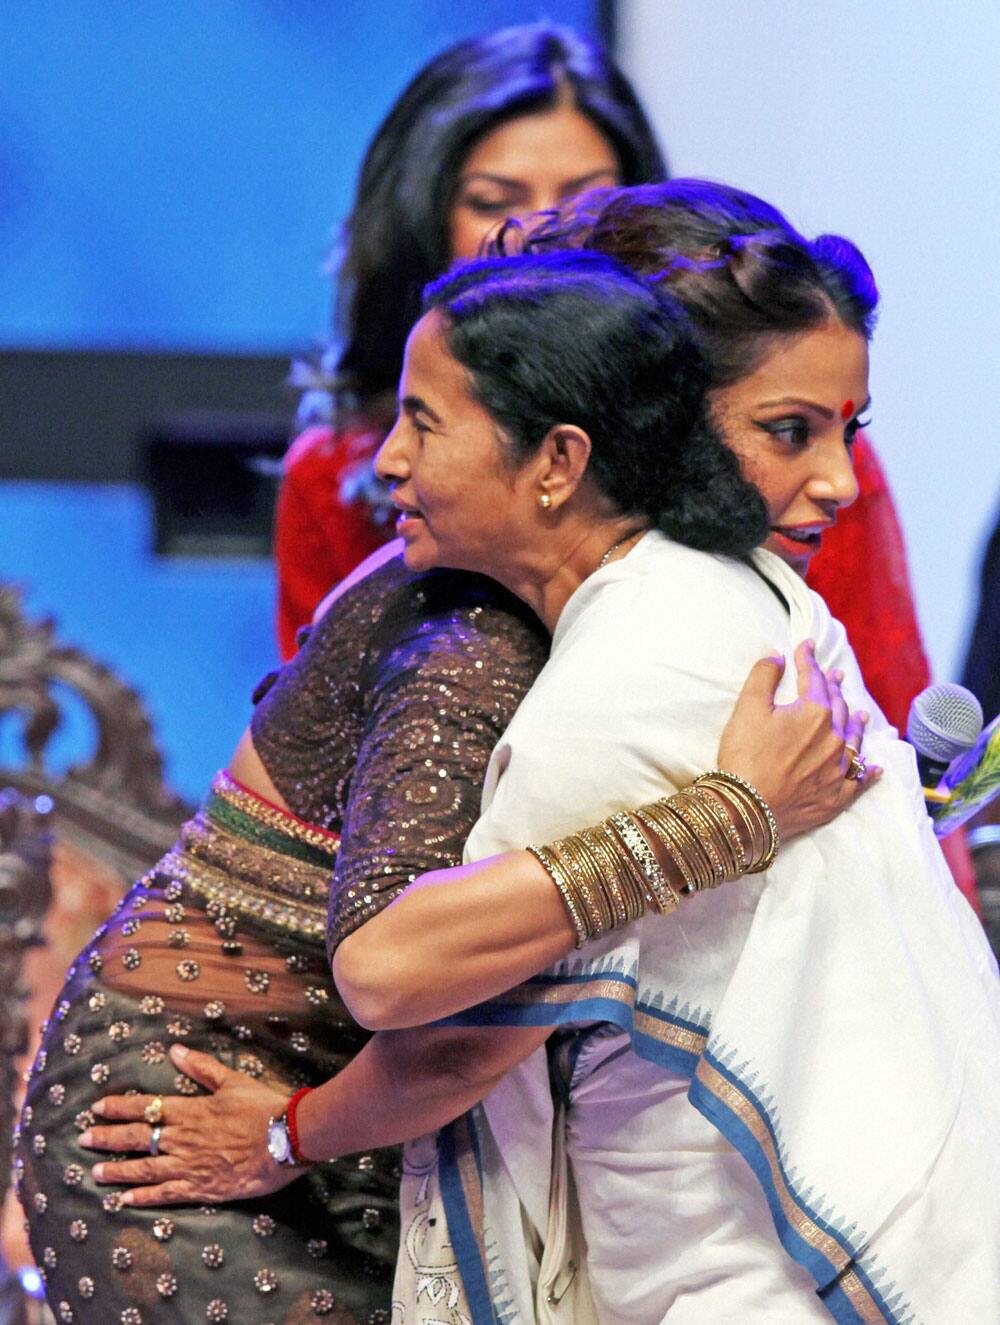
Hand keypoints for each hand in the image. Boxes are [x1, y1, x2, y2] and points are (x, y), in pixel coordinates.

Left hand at [80, 1045, 300, 1206]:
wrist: (287, 1140)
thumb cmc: (264, 1108)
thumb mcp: (233, 1080)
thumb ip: (202, 1067)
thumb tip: (175, 1050)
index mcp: (191, 1110)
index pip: (146, 1108)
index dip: (119, 1108)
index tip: (97, 1108)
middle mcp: (184, 1139)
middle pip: (139, 1139)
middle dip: (108, 1138)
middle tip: (83, 1139)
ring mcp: (190, 1166)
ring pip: (145, 1168)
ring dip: (118, 1170)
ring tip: (95, 1172)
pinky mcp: (202, 1188)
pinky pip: (166, 1194)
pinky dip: (144, 1197)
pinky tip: (125, 1200)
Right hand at [717, 640, 879, 839]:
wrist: (748, 809)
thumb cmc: (745, 756)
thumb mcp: (747, 708)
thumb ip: (764, 676)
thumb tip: (777, 656)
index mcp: (814, 713)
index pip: (813, 679)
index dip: (808, 660)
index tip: (807, 646)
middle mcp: (833, 738)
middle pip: (837, 707)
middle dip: (834, 688)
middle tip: (836, 676)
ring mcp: (838, 769)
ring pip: (854, 741)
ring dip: (856, 724)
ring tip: (862, 714)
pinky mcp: (836, 797)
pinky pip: (860, 781)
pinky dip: (869, 772)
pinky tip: (876, 768)